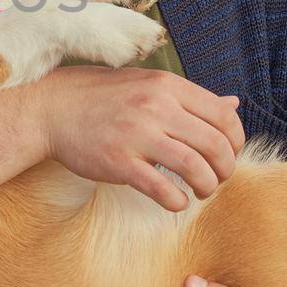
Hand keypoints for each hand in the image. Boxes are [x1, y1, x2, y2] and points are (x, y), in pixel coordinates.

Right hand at [40, 67, 245, 210]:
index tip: (228, 154)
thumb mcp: (148, 85)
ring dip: (207, 186)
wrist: (51, 109)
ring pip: (194, 167)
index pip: (222, 115)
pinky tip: (175, 201)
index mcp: (166, 86)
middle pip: (214, 144)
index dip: (235, 140)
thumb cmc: (101, 97)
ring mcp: (136, 135)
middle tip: (217, 178)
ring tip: (200, 191)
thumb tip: (234, 104)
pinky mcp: (118, 162)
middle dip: (225, 168)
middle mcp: (155, 106)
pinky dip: (177, 201)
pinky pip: (162, 189)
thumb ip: (190, 98)